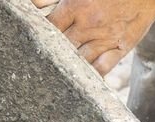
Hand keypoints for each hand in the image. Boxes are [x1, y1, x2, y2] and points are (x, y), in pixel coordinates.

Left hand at [35, 0, 154, 74]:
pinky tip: (81, 82)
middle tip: (40, 62)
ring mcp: (105, 38)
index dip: (39, 35)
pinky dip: (90, 76)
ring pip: (79, 60)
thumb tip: (35, 4)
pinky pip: (102, 69)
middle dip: (50, 53)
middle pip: (61, 47)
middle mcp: (89, 25)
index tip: (33, 41)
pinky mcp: (121, 48)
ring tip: (56, 74)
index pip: (49, 27)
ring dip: (67, 67)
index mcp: (76, 6)